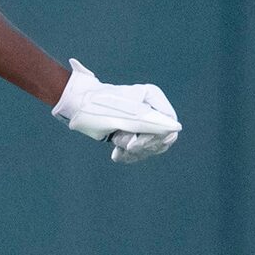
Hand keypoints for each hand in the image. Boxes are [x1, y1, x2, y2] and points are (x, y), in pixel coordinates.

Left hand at [52, 61, 180, 163]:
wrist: (78, 107)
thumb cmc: (100, 106)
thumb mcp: (126, 116)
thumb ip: (152, 122)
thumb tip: (176, 128)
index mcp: (153, 98)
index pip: (169, 124)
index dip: (156, 138)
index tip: (135, 144)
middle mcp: (152, 108)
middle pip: (162, 138)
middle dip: (142, 146)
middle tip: (122, 144)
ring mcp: (144, 121)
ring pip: (151, 147)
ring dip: (132, 151)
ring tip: (115, 143)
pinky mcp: (134, 132)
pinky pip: (141, 152)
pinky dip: (128, 156)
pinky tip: (116, 155)